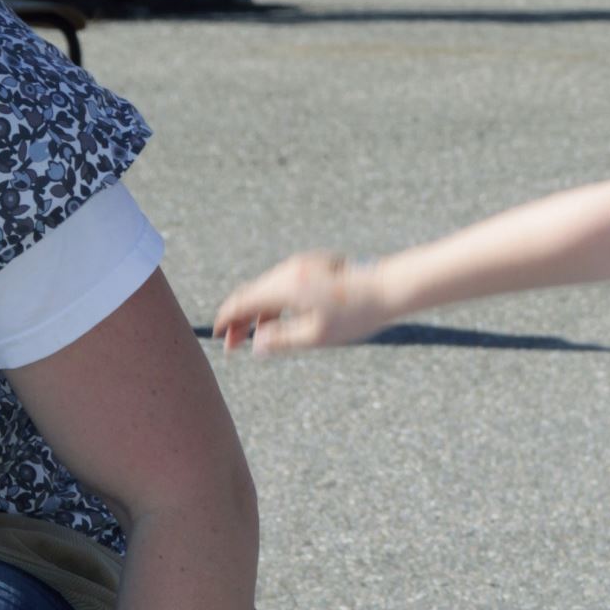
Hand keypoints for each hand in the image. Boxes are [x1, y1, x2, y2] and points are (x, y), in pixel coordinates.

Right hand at [213, 251, 389, 355]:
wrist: (390, 287)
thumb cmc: (357, 315)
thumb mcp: (317, 336)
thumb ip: (282, 340)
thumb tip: (255, 344)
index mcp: (286, 286)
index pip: (243, 301)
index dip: (226, 320)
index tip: (218, 337)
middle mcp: (289, 270)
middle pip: (252, 293)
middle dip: (238, 318)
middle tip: (232, 344)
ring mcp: (301, 264)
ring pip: (267, 288)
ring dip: (256, 312)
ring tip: (253, 337)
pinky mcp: (313, 265)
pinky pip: (283, 284)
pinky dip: (273, 303)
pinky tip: (277, 323)